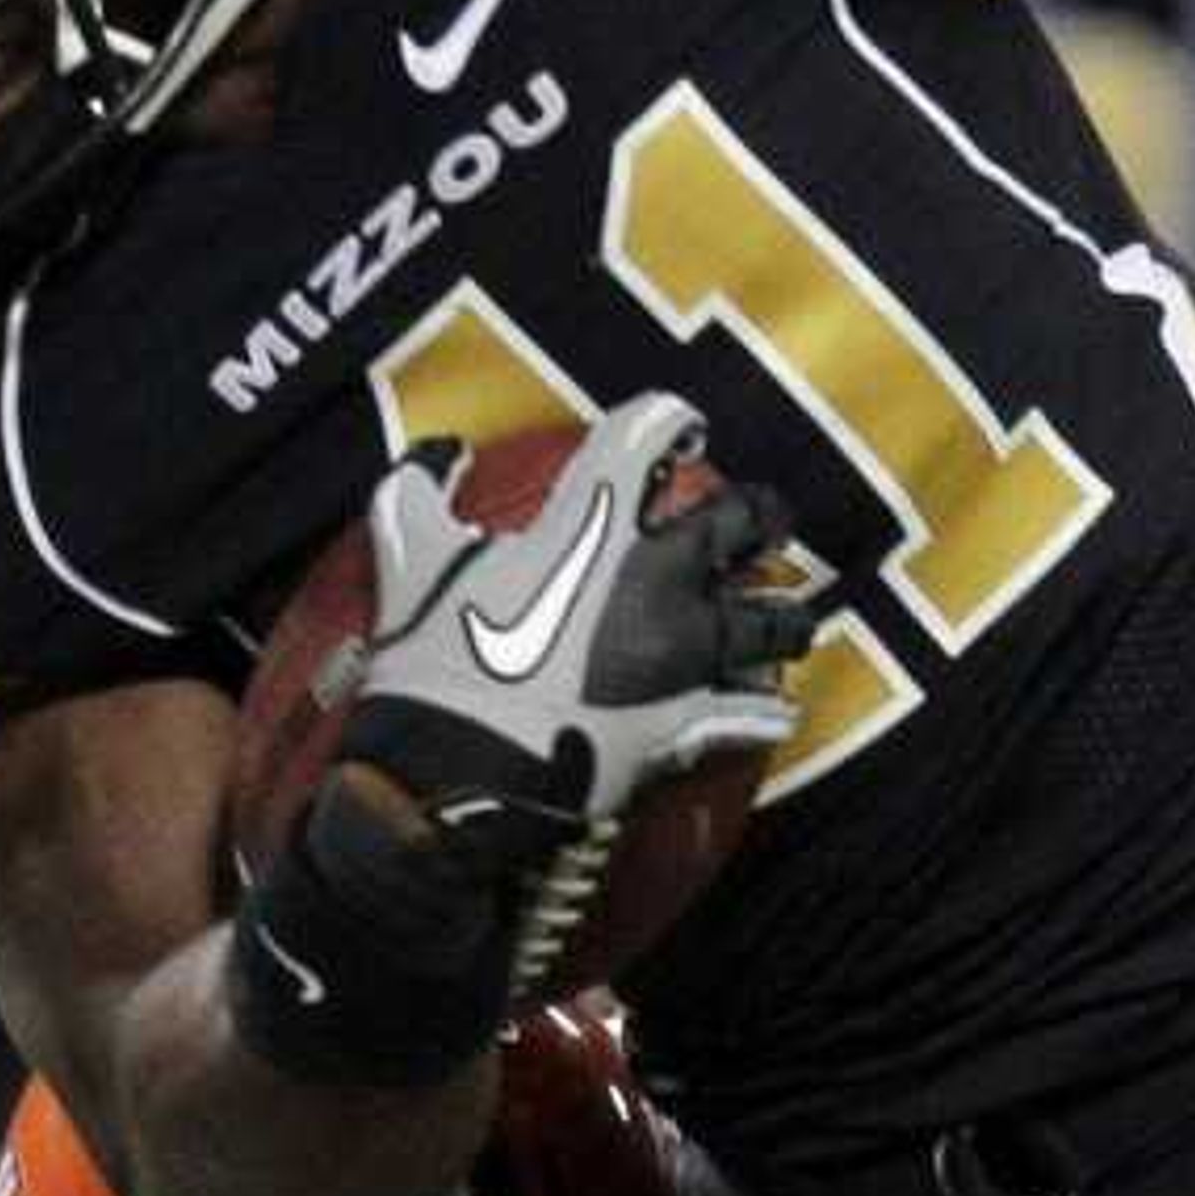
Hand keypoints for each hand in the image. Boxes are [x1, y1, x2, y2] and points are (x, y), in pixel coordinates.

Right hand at [341, 395, 816, 932]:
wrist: (455, 776)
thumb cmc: (435, 663)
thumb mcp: (410, 561)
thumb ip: (419, 492)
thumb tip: (438, 453)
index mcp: (592, 526)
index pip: (648, 435)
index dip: (670, 419)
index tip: (680, 429)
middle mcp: (659, 581)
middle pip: (744, 520)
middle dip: (760, 514)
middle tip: (761, 520)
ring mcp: (684, 657)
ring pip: (774, 623)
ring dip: (782, 617)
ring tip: (783, 618)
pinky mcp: (690, 726)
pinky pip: (754, 717)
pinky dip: (764, 713)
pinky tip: (771, 708)